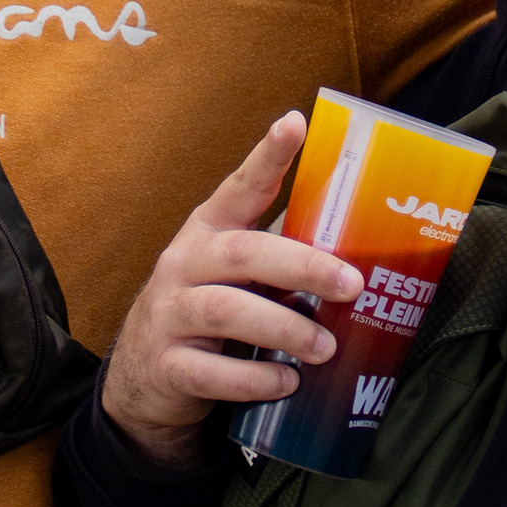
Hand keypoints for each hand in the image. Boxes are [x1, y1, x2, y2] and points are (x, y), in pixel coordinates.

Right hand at [101, 113, 362, 467]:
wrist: (143, 379)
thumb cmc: (209, 312)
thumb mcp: (235, 276)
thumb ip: (279, 260)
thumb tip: (363, 256)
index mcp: (208, 231)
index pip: (240, 186)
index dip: (267, 156)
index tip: (294, 124)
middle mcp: (184, 263)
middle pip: (243, 253)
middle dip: (303, 266)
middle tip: (353, 285)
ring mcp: (169, 314)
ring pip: (227, 311)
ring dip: (285, 329)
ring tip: (325, 348)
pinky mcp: (166, 366)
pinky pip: (210, 372)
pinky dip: (254, 379)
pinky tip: (286, 382)